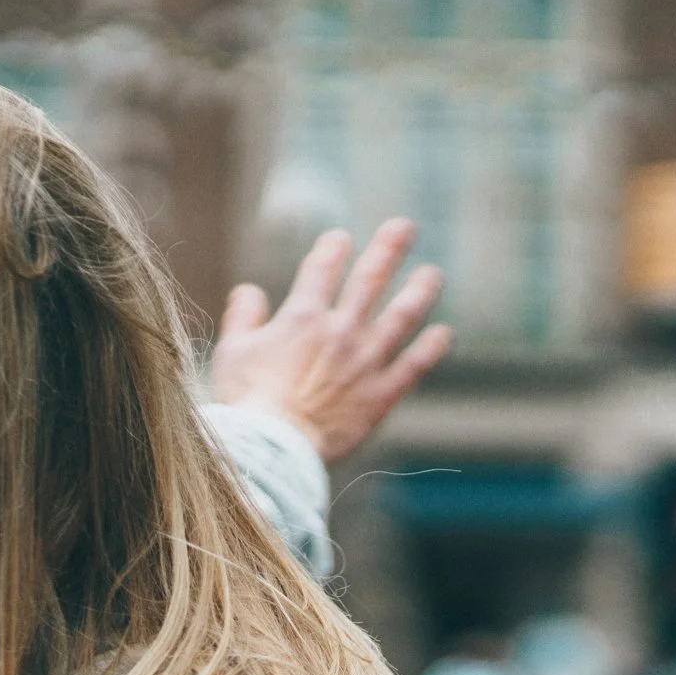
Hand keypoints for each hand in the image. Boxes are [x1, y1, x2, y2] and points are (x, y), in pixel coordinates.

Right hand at [209, 219, 453, 466]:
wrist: (273, 447)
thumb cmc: (246, 402)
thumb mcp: (232, 351)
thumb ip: (243, 315)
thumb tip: (249, 291)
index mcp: (302, 316)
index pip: (323, 267)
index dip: (334, 247)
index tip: (341, 239)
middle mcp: (340, 329)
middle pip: (370, 279)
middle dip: (388, 249)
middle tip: (404, 227)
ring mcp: (365, 361)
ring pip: (401, 315)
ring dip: (419, 290)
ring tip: (432, 274)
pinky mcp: (381, 394)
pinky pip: (414, 365)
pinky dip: (431, 348)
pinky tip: (443, 334)